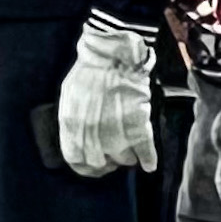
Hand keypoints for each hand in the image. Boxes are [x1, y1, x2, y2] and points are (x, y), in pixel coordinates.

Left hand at [56, 17, 156, 175]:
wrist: (113, 54)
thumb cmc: (90, 71)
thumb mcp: (70, 97)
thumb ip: (73, 121)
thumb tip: (79, 137)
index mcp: (71, 126)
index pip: (75, 160)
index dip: (85, 166)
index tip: (94, 165)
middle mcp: (92, 134)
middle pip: (100, 163)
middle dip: (108, 163)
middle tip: (114, 158)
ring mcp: (115, 132)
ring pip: (123, 160)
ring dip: (127, 158)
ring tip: (130, 150)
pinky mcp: (138, 126)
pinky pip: (144, 151)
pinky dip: (148, 160)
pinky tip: (150, 164)